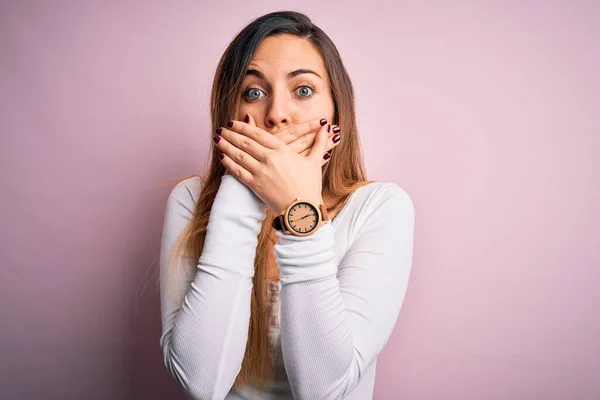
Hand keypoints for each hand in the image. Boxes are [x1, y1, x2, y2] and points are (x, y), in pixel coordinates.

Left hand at [214, 118, 335, 212]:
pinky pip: (238, 171)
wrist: (303, 210)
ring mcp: (261, 172)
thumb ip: (319, 143)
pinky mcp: (255, 185)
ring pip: (239, 155)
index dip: (244, 127)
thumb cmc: (310, 187)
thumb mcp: (315, 162)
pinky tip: (222, 157)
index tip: (235, 122)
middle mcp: (270, 159)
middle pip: (246, 142)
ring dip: (226, 145)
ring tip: (218, 139)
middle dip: (232, 134)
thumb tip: (328, 128)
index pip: (259, 134)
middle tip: (222, 128)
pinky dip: (228, 163)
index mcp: (283, 151)